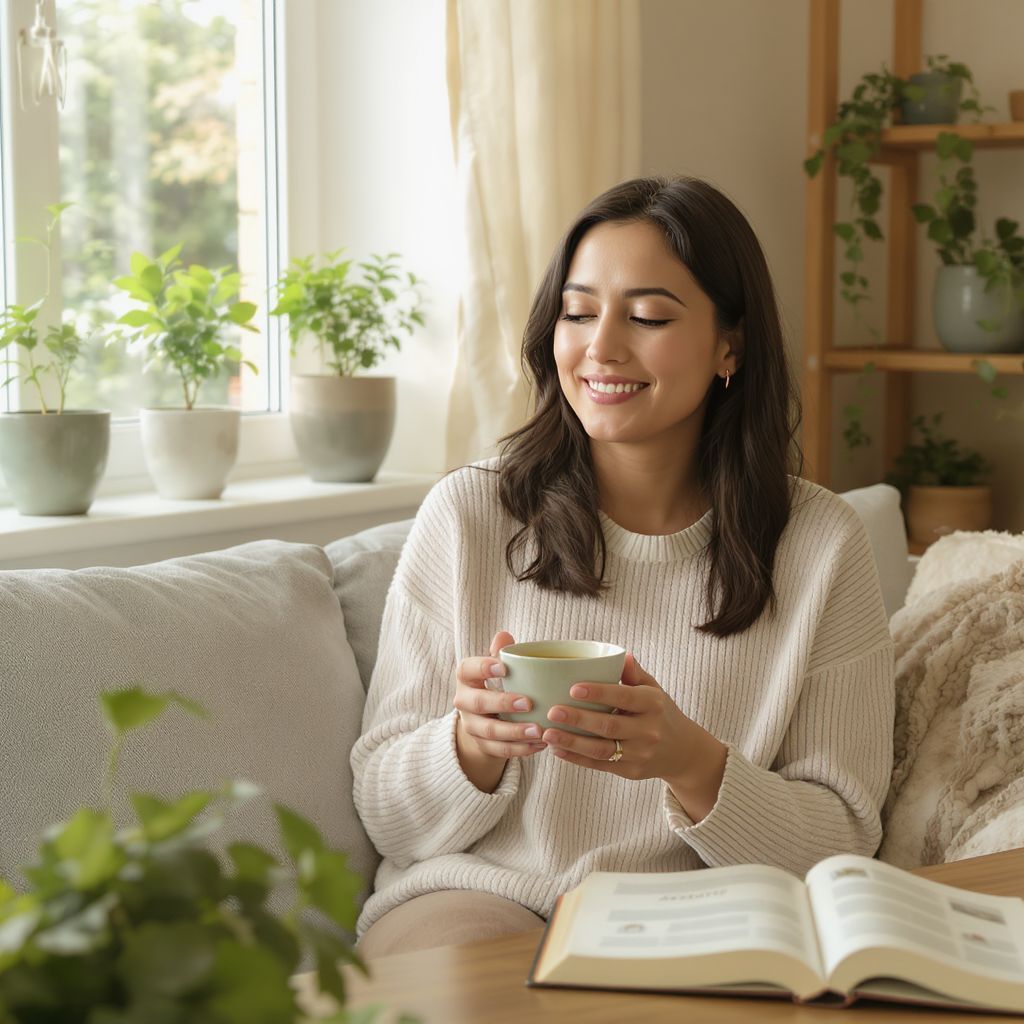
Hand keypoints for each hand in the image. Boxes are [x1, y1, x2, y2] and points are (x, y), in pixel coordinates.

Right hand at [453, 632, 546, 785]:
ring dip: (514, 732)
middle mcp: (463, 701)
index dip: (483, 667)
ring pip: (489, 731)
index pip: (468, 669)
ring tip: (539, 730)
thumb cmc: (496, 682)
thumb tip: (504, 635)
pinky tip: (540, 745)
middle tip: (527, 703)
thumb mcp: (496, 665)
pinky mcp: (482, 745)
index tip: (504, 667)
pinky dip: (520, 749)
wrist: (483, 716)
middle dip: (502, 703)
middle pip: (477, 703)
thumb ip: (501, 652)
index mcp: (466, 677)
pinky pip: (500, 750)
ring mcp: (471, 725)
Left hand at [542, 653, 727, 819]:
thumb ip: (634, 674)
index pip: (624, 697)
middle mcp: (648, 730)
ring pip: (601, 750)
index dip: (599, 693)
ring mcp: (640, 754)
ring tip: (547, 733)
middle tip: (552, 711)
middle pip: (609, 726)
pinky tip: (557, 750)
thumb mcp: (653, 689)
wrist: (682, 751)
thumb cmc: (659, 712)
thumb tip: (621, 655)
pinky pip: (599, 765)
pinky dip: (576, 758)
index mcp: (652, 704)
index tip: (573, 688)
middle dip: (578, 719)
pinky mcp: (630, 771)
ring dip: (572, 742)